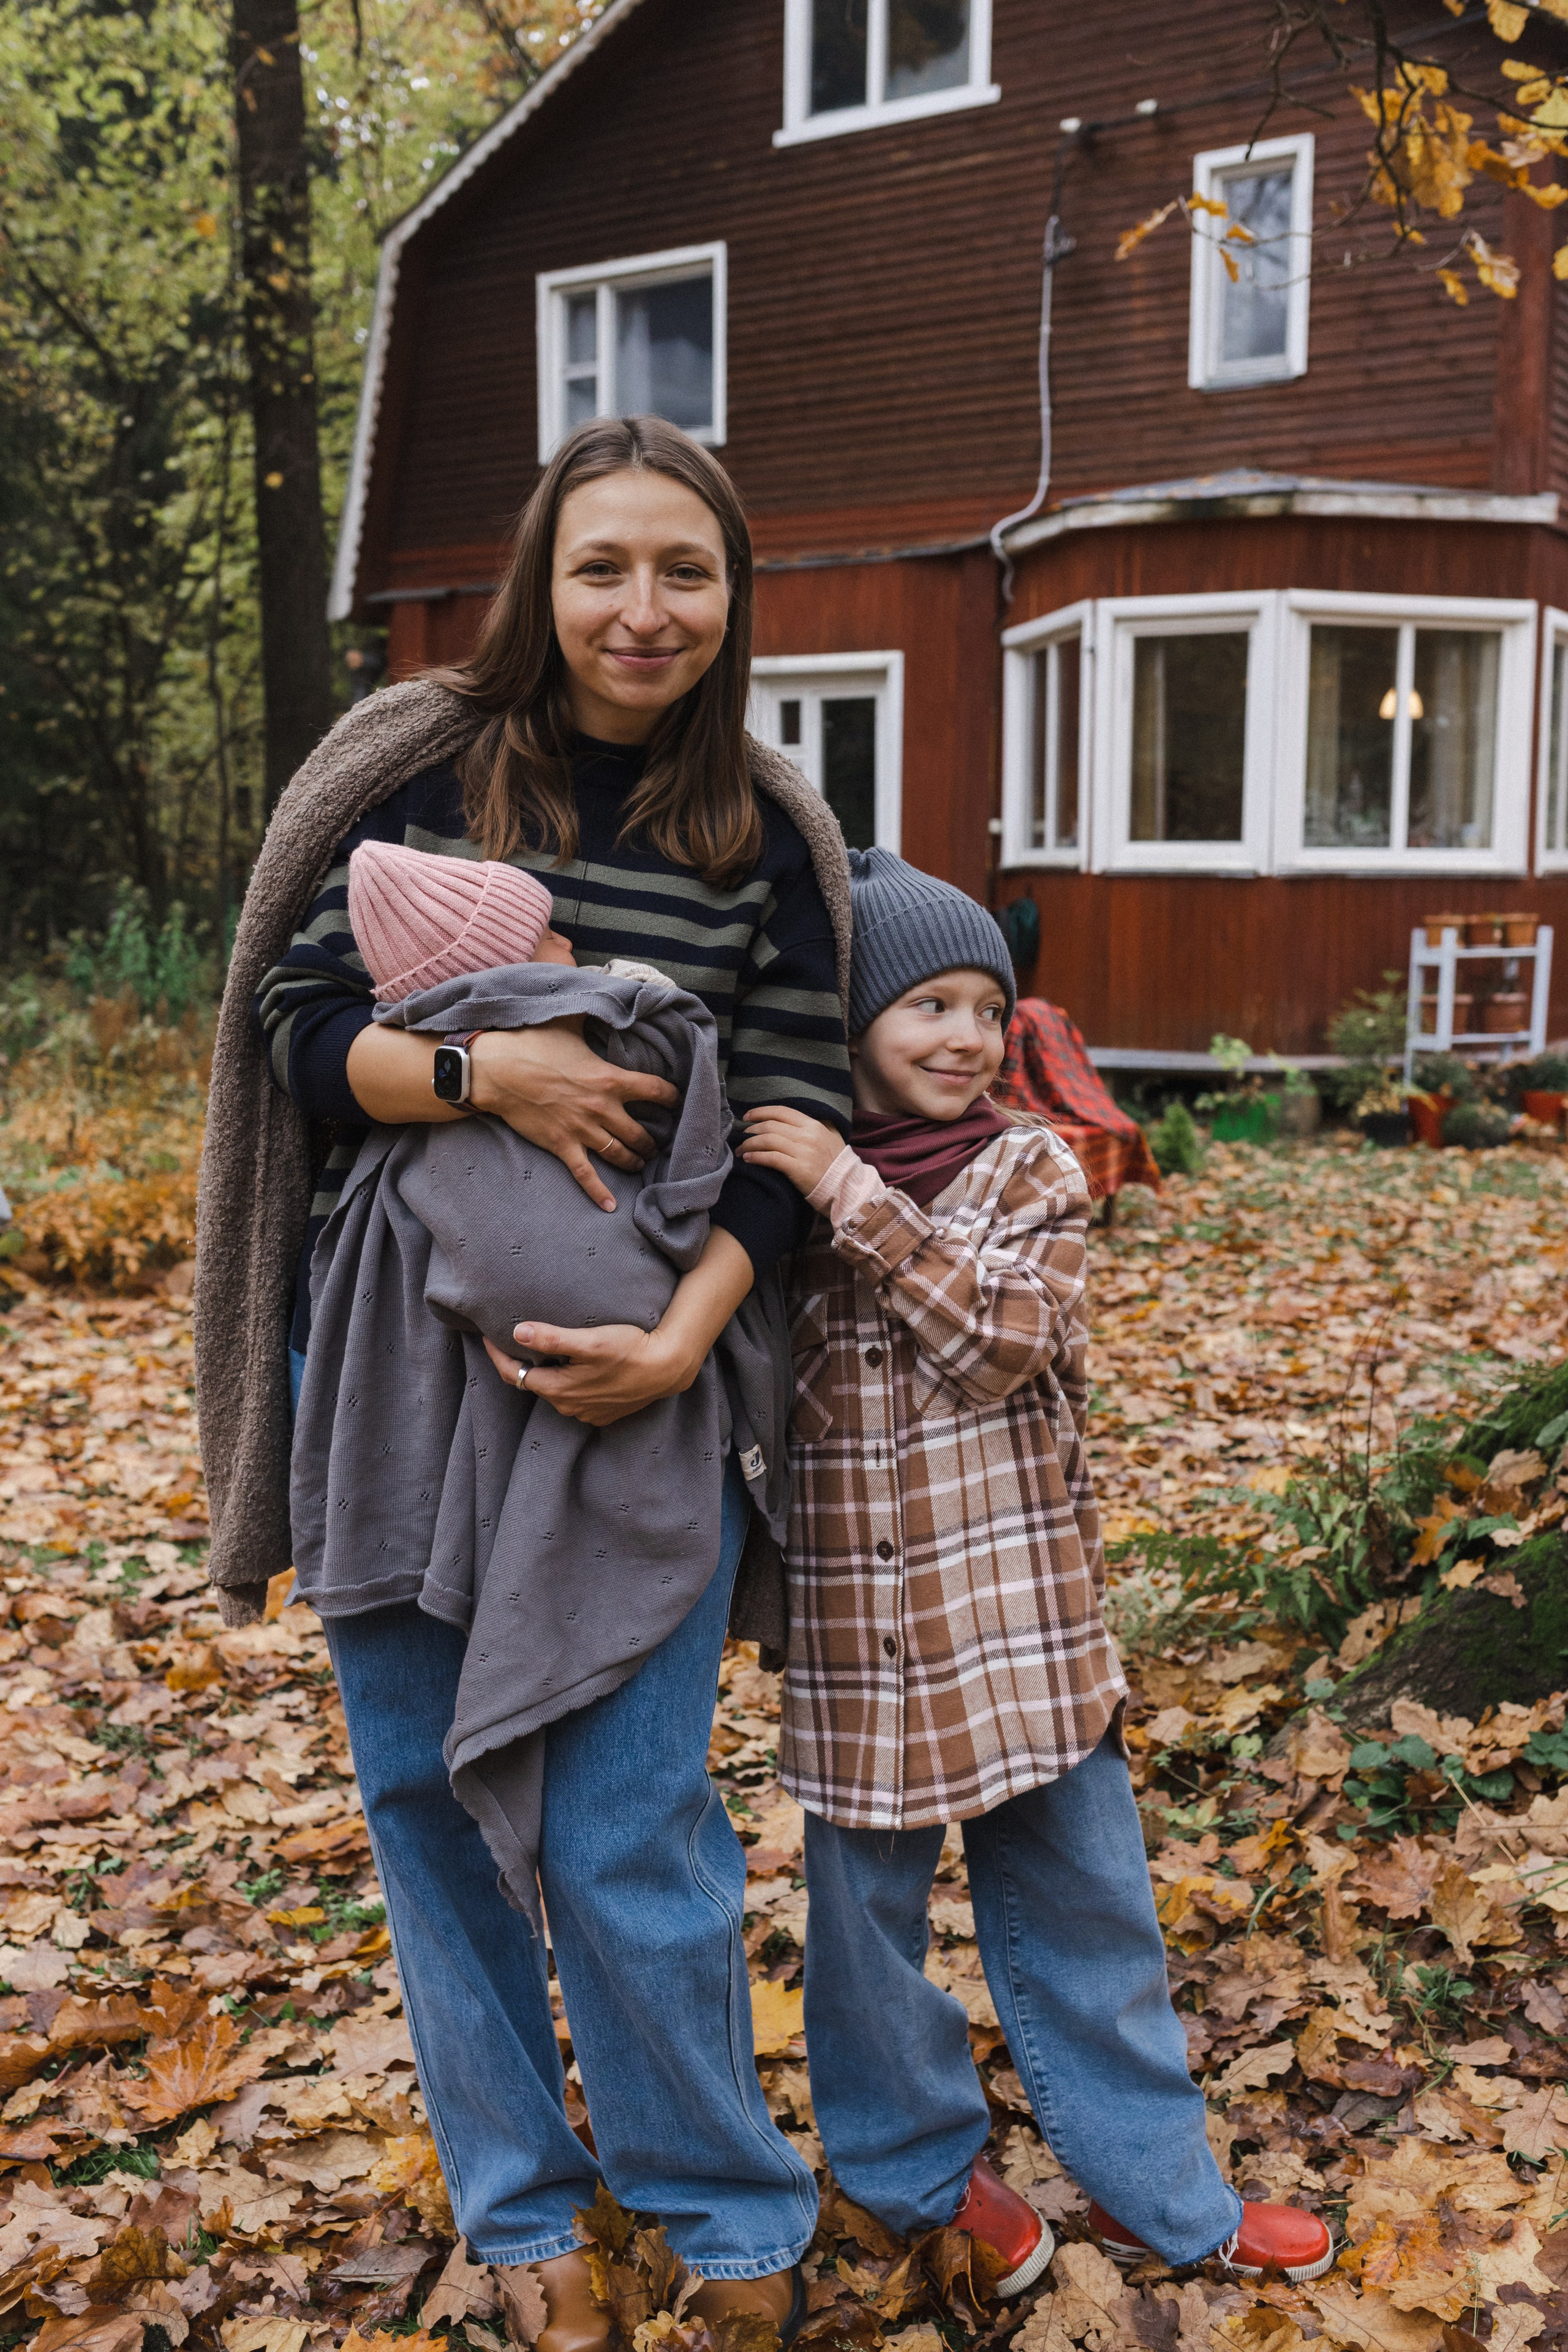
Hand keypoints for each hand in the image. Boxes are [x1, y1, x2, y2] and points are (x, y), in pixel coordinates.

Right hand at [469, 1026, 677, 1211]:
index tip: (677, 1101)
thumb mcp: (570, 1022)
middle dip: (654, 1141)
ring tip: (641, 1162)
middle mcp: (602, 1108)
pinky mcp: (563, 1146)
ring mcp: (583, 1131)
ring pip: (620, 1154)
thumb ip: (596, 1014)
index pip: (657, 1091)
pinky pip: (586, 1175)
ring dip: (635, 1161)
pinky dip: (600, 1193)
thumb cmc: (533, 1044)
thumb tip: (612, 999)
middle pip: (642, 1133)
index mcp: (610, 1079)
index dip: (672, 1097)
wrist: (498, 1071)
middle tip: (658, 1143)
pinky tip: (612, 1207)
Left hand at [480, 1229, 754, 1426]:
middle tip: (513, 1340)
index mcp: (558, 1389)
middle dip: (521, 1364)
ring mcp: (587, 1413)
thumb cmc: (630, 1350)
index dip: (497, 1356)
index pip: (513, 1375)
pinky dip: (569, 1382)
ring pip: (556, 1391)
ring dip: (548, 1373)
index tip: (486, 1337)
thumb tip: (517, 1333)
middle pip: (534, 1384)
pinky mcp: (604, 1412)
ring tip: (545, 1350)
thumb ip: (552, 1339)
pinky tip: (576, 1366)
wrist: (667, 1368)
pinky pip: (576, 1397)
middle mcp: (569, 1407)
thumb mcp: (589, 1341)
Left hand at [739, 1105, 845, 1197]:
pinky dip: (756, 1157)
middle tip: (742, 1137)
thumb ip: (817, 1125)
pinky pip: (771, 1158)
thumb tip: (795, 1119)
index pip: (782, 1111)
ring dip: (749, 1144)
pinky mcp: (798, 1169)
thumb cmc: (837, 1164)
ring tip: (741, 1150)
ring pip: (768, 1140)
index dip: (761, 1112)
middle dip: (751, 1130)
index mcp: (814, 1125)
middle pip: (771, 1126)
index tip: (747, 1117)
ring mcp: (803, 1152)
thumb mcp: (831, 1137)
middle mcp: (807, 1135)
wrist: (847, 1187)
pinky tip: (748, 1158)